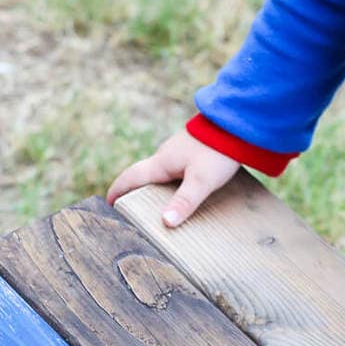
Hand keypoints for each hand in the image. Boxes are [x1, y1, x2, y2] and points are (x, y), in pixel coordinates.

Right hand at [106, 131, 239, 226]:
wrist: (236, 123)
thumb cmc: (217, 151)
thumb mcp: (201, 181)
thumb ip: (184, 202)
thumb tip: (165, 223)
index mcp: (161, 163)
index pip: (130, 178)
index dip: (117, 191)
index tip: (108, 204)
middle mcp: (166, 156)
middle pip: (143, 175)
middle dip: (133, 191)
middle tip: (129, 209)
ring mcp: (179, 151)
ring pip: (159, 172)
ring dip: (152, 186)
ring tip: (154, 205)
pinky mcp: (192, 150)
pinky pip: (174, 168)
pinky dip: (169, 181)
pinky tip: (180, 189)